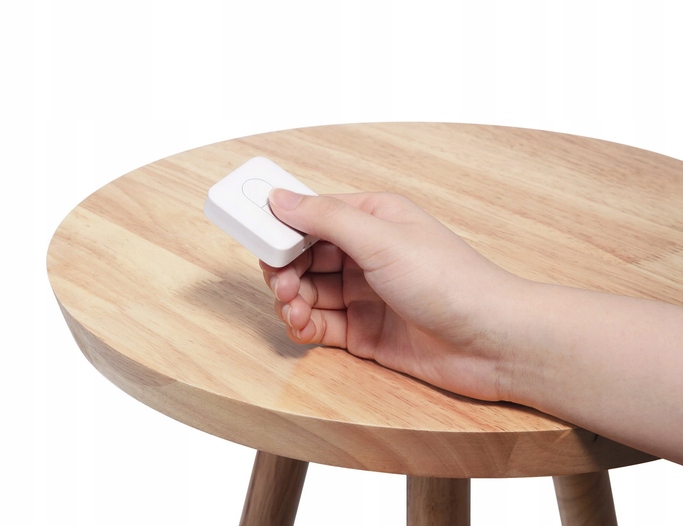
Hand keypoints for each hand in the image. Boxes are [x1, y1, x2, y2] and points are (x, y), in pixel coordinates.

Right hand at [260, 189, 523, 400]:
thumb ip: (326, 218)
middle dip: (284, 268)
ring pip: (307, 292)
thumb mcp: (381, 239)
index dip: (281, 226)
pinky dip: (304, 324)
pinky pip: (320, 324)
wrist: (491, 342)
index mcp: (372, 219)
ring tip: (293, 306)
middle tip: (280, 281)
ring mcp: (365, 294)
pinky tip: (302, 324)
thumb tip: (279, 197)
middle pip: (304, 257)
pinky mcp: (365, 332)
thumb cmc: (449, 280)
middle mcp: (366, 254)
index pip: (312, 216)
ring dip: (290, 298)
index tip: (256, 237)